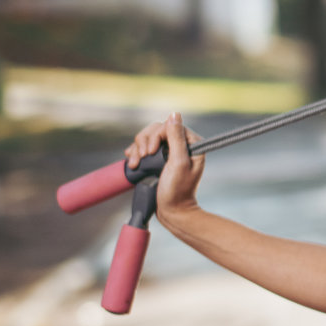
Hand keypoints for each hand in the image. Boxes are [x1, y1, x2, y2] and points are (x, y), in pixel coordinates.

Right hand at [124, 111, 204, 225]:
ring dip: (138, 149)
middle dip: (145, 142)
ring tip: (135, 164)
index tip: (150, 152)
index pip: (170, 126)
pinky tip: (133, 161)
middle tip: (142, 158)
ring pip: (148, 138)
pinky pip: (144, 147)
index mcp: (192, 144)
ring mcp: (170, 152)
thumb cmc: (177, 191)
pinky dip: (136, 153)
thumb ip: (176, 138)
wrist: (171, 211)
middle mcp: (183, 146)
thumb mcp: (178, 163)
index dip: (156, 136)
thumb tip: (174, 115)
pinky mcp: (159, 159)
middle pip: (157, 130)